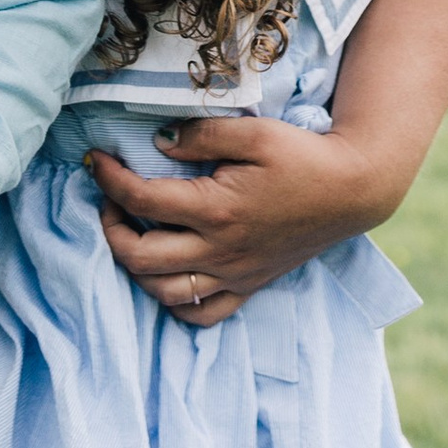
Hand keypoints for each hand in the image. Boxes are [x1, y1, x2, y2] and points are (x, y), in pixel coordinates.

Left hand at [85, 115, 393, 326]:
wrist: (352, 190)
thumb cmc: (304, 156)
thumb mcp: (254, 133)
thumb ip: (200, 137)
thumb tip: (156, 143)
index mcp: (217, 210)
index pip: (142, 201)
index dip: (109, 179)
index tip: (95, 159)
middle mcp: (219, 251)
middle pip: (139, 258)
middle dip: (110, 227)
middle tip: (110, 198)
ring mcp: (234, 275)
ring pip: (162, 293)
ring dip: (135, 266)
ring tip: (132, 233)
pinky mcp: (249, 286)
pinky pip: (201, 314)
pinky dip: (174, 301)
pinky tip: (168, 274)